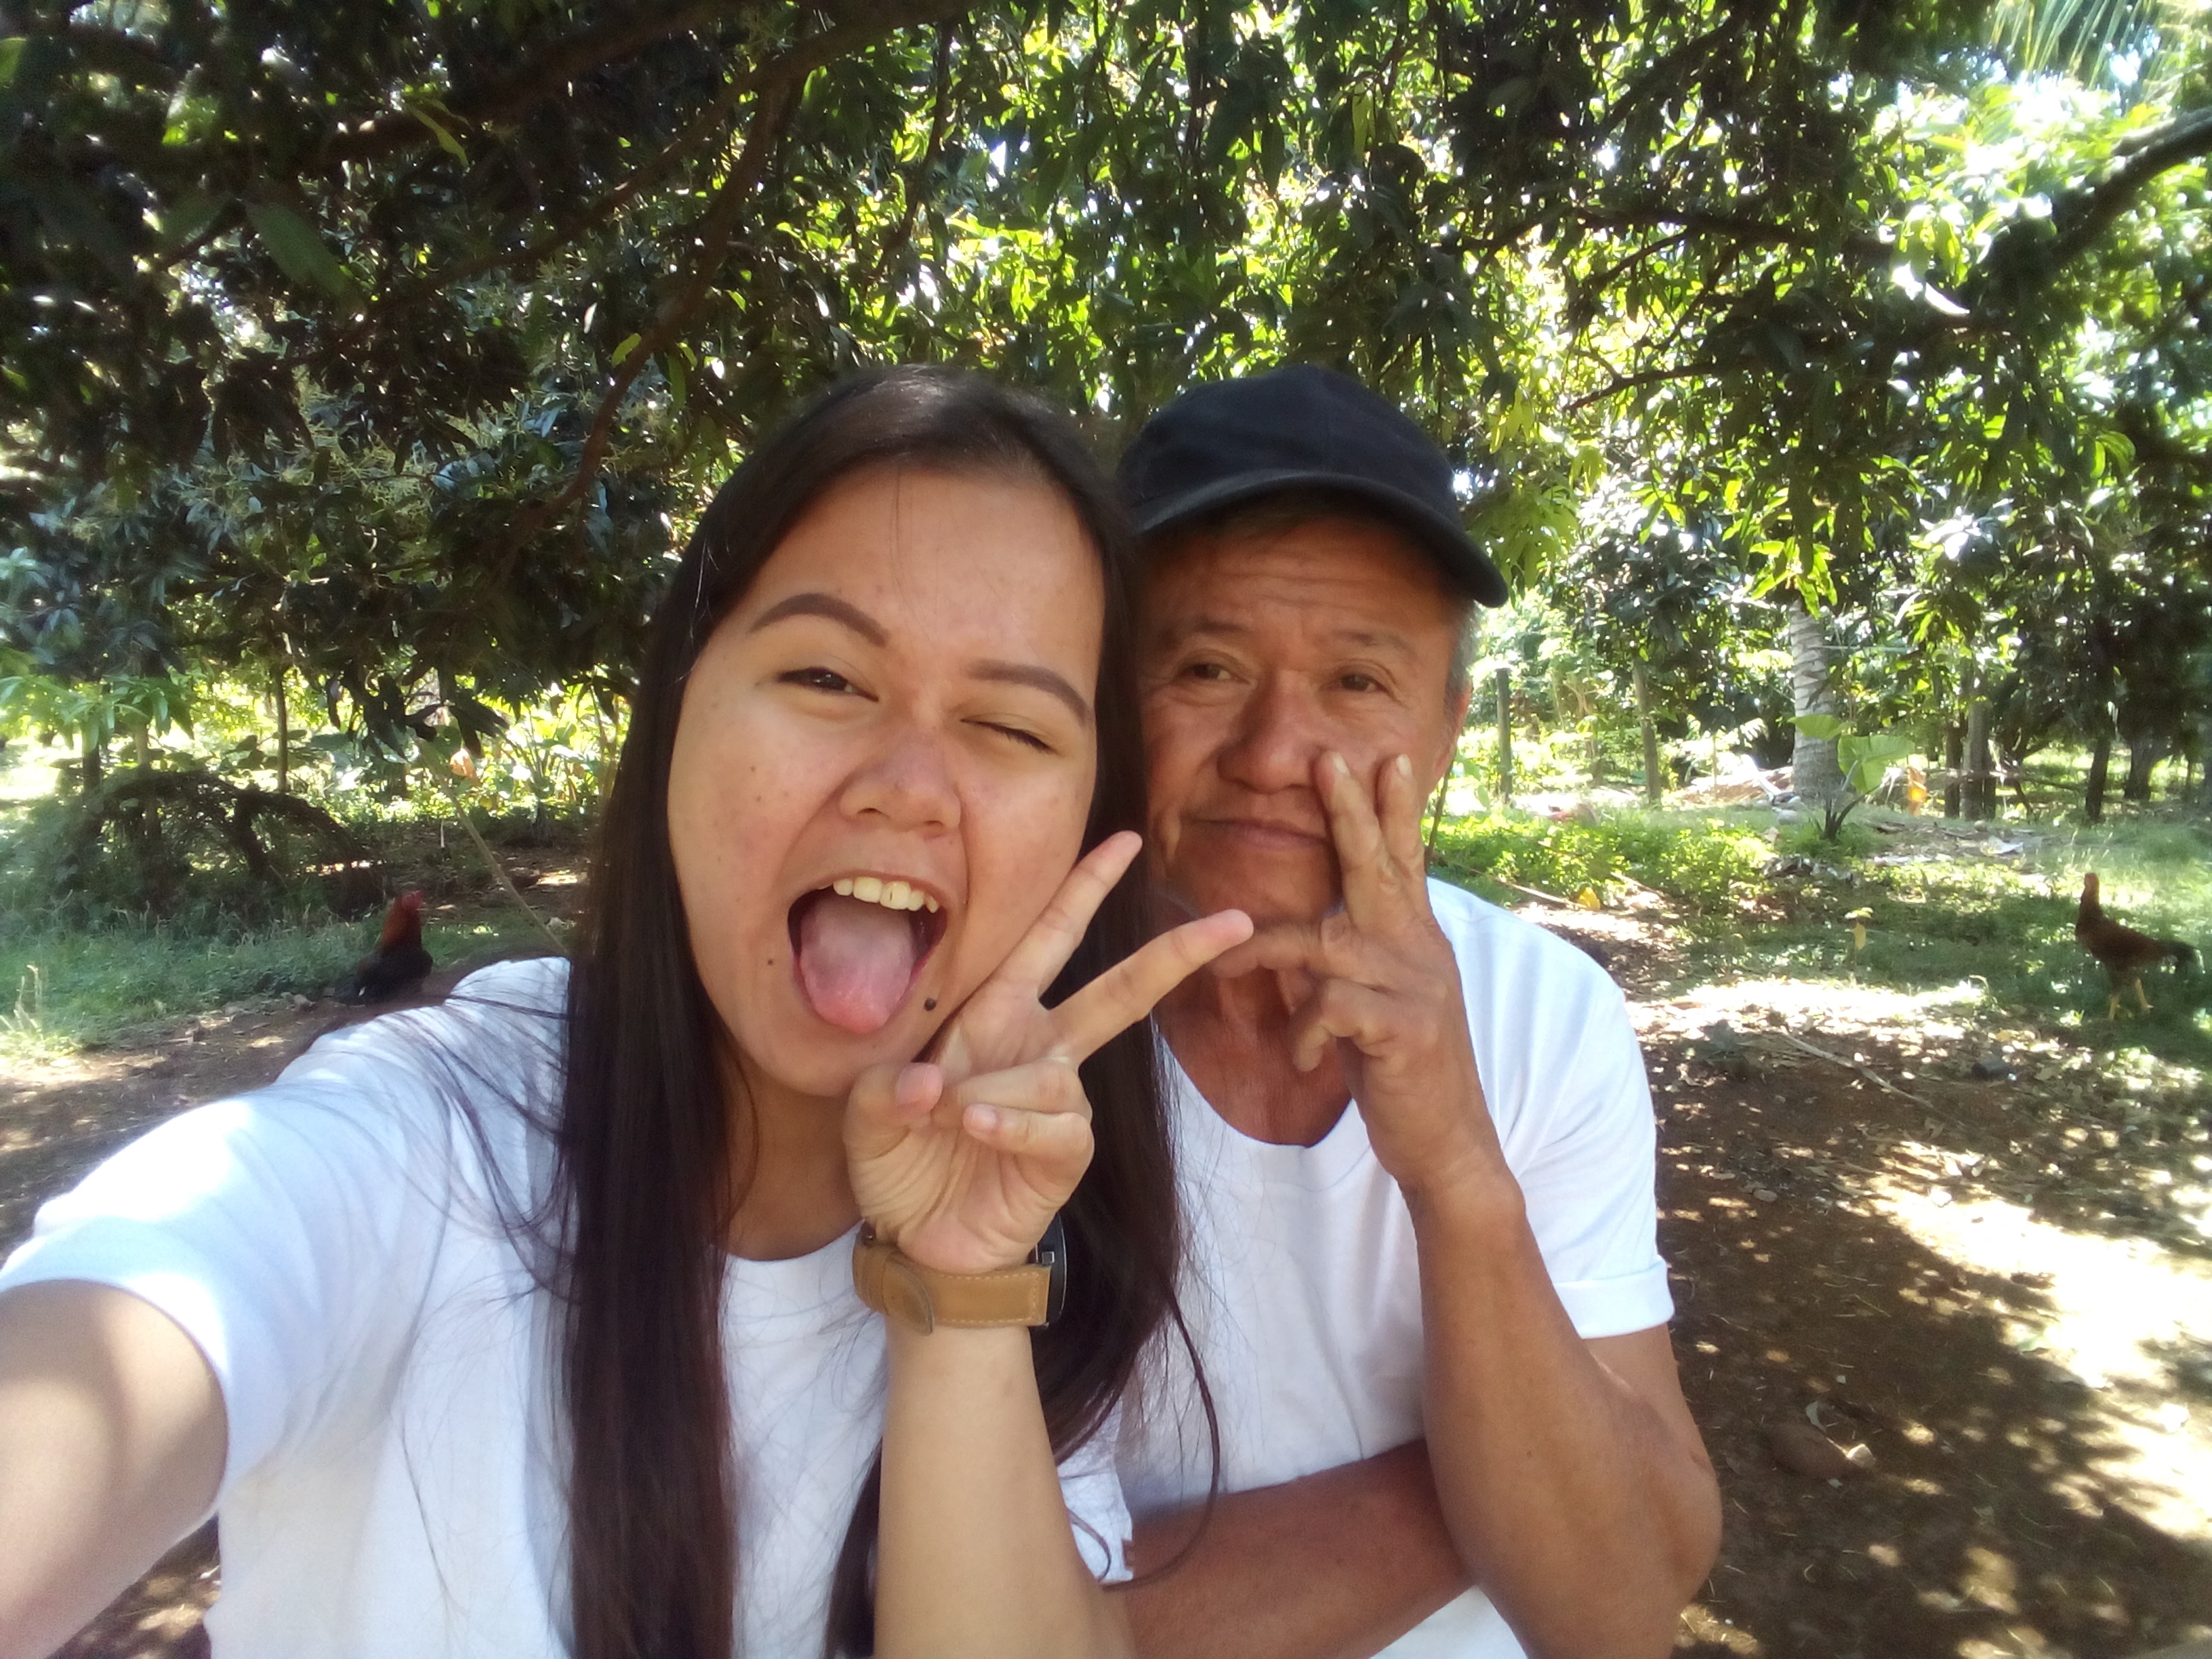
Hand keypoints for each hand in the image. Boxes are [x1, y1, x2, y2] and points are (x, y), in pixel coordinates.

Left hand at [846, 831, 1250, 1273]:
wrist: (918, 1241)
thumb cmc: (901, 1161)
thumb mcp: (868, 1111)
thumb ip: (886, 1086)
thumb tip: (935, 1084)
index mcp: (996, 1015)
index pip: (1048, 938)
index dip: (1084, 888)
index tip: (1125, 839)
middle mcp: (1040, 1047)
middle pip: (1119, 990)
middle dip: (1175, 954)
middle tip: (1235, 919)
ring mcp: (1060, 1100)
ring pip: (1054, 1072)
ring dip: (992, 1092)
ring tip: (950, 1121)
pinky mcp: (1067, 1151)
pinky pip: (1055, 1123)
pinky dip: (1011, 1124)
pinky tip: (978, 1129)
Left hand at [1211, 752, 1505, 1201]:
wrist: (1445, 1141)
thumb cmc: (1401, 1069)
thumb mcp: (1382, 1003)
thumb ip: (1358, 961)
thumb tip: (1308, 930)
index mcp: (1414, 939)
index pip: (1403, 861)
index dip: (1392, 810)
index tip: (1385, 757)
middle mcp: (1420, 950)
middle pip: (1378, 869)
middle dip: (1351, 813)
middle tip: (1330, 760)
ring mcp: (1417, 987)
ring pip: (1326, 944)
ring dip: (1265, 953)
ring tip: (1223, 970)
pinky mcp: (1405, 1029)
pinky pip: (1331, 1008)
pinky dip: (1302, 1033)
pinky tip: (1300, 1060)